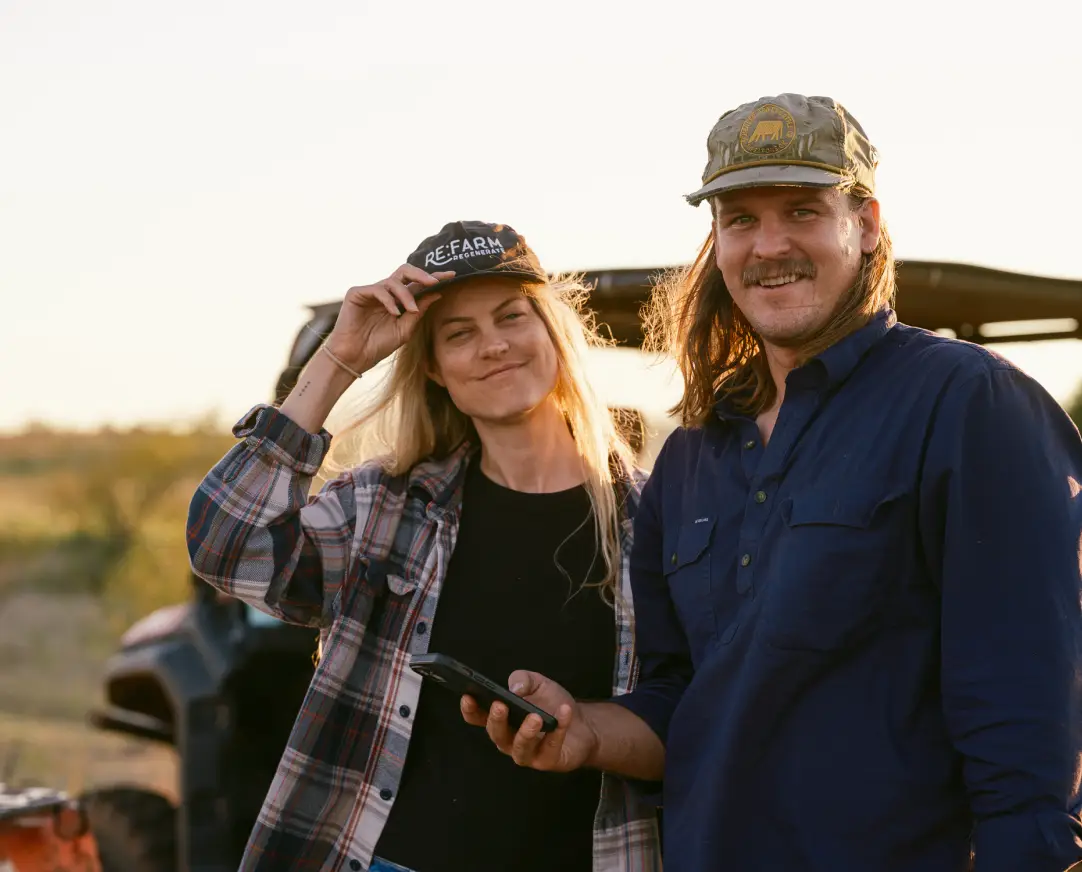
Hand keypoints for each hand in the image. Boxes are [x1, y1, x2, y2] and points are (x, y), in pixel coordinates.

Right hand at [323, 265, 454, 374]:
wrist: (355, 357)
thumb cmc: (378, 345)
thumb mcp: (405, 329)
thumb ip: (419, 311)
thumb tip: (437, 293)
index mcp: (398, 300)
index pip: (417, 284)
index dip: (434, 278)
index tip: (452, 276)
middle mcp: (385, 292)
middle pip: (406, 271)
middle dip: (422, 274)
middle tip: (434, 281)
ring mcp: (371, 291)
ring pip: (394, 281)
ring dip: (406, 295)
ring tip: (411, 310)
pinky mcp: (357, 293)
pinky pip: (378, 289)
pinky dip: (389, 300)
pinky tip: (394, 313)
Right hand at [460, 670, 597, 772]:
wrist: (583, 723)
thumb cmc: (552, 703)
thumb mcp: (538, 684)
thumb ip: (524, 679)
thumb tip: (514, 686)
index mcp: (502, 720)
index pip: (478, 718)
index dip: (470, 710)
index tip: (468, 696)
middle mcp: (510, 739)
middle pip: (496, 735)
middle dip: (496, 721)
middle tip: (500, 705)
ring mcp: (528, 753)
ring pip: (519, 748)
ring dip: (526, 732)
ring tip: (535, 717)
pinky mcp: (548, 760)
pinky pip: (550, 747)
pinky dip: (558, 730)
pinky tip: (564, 712)